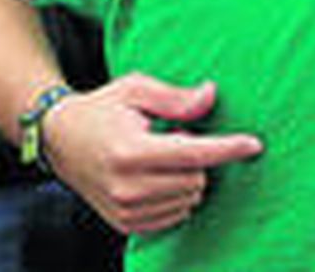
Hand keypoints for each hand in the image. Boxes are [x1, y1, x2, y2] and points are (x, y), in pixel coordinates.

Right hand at [41, 74, 262, 235]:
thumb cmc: (102, 109)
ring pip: (189, 199)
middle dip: (196, 159)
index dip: (228, 148)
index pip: (193, 153)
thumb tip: (211, 96)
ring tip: (157, 158)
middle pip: (197, 179)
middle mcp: (128, 186)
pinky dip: (175, 196)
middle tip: (169, 138)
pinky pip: (176, 215)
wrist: (60, 140)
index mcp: (130, 151)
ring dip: (186, 179)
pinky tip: (153, 179)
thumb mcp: (135, 90)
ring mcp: (126, 210)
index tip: (255, 145)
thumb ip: (175, 98)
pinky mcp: (127, 224)